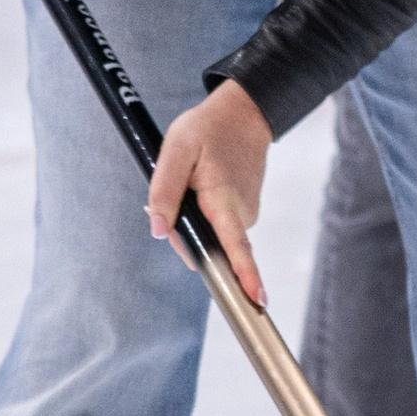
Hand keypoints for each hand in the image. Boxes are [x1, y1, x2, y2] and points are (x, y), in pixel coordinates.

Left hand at [147, 80, 271, 303]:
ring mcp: (246, 214)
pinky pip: (218, 225)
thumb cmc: (208, 129)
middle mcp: (241, 214)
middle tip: (174, 188)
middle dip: (183, 231)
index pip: (237, 247)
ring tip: (192, 179)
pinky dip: (204, 213)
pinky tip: (202, 186)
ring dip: (193, 218)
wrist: (243, 115)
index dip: (245, 276)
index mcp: (225, 202)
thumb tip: (159, 232)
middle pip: (207, 245)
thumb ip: (165, 191)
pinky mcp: (244, 212)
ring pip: (210, 234)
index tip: (257, 300)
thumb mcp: (177, 151)